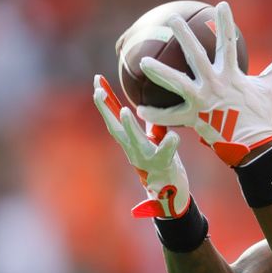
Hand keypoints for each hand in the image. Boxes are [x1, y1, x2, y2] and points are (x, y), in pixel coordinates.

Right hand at [93, 74, 189, 217]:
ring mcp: (146, 158)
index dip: (104, 100)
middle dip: (105, 110)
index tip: (97, 80)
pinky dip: (170, 142)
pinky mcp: (162, 164)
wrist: (170, 192)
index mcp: (129, 142)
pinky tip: (174, 135)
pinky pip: (166, 151)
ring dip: (129, 127)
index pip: (112, 118)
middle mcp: (133, 149)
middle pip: (115, 128)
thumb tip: (149, 103)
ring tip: (126, 111)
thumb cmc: (160, 160)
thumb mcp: (152, 139)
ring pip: (136, 141)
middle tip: (98, 91)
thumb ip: (149, 123)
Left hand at [135, 1, 271, 165]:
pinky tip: (139, 109)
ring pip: (177, 82)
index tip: (221, 4)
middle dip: (185, 36)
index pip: (228, 42)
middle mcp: (215, 84)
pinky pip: (171, 116)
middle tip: (174, 20)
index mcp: (232, 74)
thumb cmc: (261, 115)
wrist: (253, 145)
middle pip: (197, 55)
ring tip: (143, 62)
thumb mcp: (271, 87)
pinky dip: (155, 114)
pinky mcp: (194, 118)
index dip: (226, 22)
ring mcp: (203, 100)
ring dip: (160, 72)